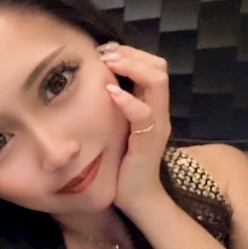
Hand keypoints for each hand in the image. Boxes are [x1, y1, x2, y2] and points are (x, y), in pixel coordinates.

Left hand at [98, 43, 171, 215]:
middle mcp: (159, 112)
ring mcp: (157, 125)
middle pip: (159, 67)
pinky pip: (143, 115)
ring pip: (157, 82)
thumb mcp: (116, 129)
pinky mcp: (149, 142)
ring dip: (131, 67)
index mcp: (152, 107)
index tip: (104, 51)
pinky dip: (127, 100)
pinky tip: (109, 93)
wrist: (136, 197)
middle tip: (104, 54)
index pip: (153, 66)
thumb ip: (112, 110)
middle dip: (131, 54)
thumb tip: (88, 88)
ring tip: (108, 65)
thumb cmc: (122, 165)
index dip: (130, 53)